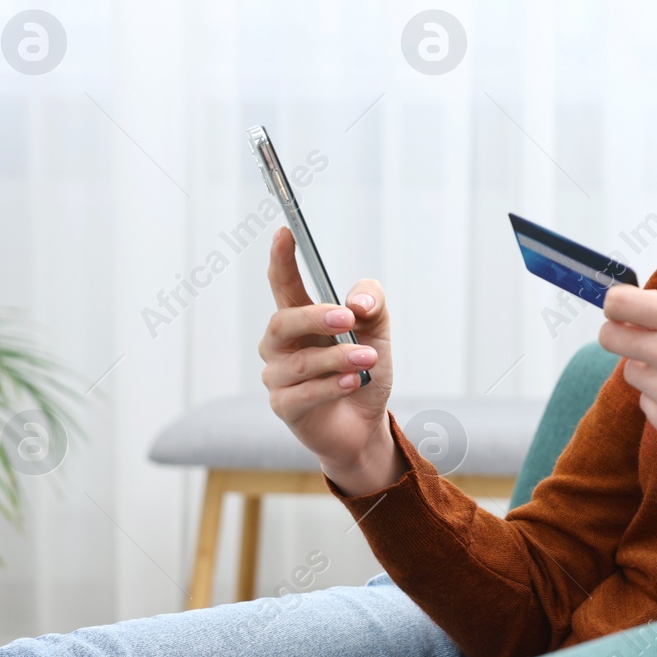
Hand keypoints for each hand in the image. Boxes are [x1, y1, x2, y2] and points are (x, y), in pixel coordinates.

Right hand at [259, 226, 406, 495]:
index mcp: (301, 319)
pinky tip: (352, 382)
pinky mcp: (284, 407)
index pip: (283, 284)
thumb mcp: (377, 333)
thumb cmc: (364, 371)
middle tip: (347, 318)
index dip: (282, 258)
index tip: (286, 232)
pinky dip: (330, 386)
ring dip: (338, 357)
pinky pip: (303, 394)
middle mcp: (281, 345)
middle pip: (283, 321)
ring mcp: (278, 377)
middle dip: (315, 316)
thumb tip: (356, 302)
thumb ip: (371, 306)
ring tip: (369, 359)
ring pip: (300, 361)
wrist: (364, 425)